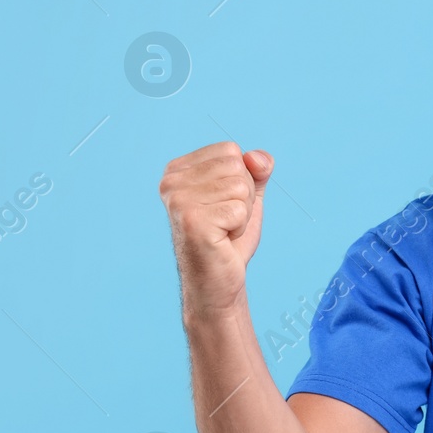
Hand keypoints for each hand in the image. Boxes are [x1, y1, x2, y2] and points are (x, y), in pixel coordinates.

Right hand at [159, 142, 273, 319]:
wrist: (216, 282)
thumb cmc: (228, 240)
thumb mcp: (247, 196)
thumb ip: (256, 170)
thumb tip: (260, 158)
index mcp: (177, 170)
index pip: (230, 150)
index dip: (241, 179)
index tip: (223, 205)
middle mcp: (171, 181)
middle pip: (236, 166)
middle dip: (243, 197)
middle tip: (225, 221)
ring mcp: (178, 200)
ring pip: (240, 187)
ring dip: (242, 213)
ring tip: (223, 230)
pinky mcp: (191, 220)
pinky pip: (239, 210)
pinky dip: (239, 228)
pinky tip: (222, 240)